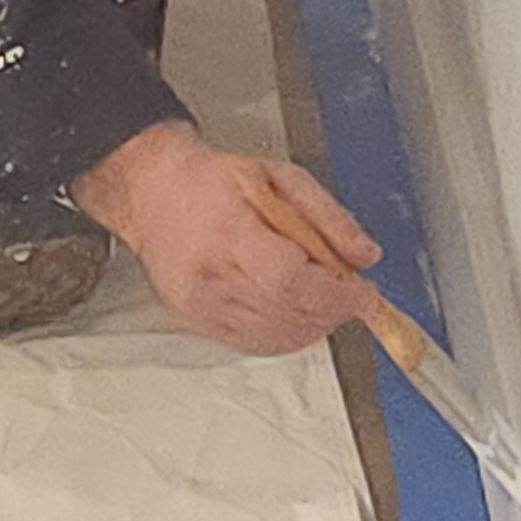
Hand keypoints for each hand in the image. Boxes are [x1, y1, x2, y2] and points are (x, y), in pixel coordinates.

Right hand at [72, 121, 381, 354]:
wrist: (154, 193)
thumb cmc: (213, 181)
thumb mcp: (280, 176)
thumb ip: (328, 215)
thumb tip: (366, 255)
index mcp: (228, 231)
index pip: (288, 278)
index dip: (334, 293)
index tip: (362, 291)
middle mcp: (209, 276)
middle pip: (286, 312)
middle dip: (333, 310)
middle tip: (353, 295)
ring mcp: (199, 306)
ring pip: (274, 336)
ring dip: (314, 327)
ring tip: (329, 303)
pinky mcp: (197, 323)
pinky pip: (254, 345)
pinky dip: (287, 337)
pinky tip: (300, 317)